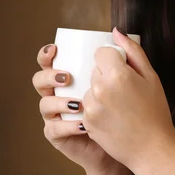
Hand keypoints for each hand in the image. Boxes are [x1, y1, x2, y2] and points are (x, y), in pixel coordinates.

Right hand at [32, 44, 123, 174]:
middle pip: (40, 80)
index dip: (47, 54)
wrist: (132, 144)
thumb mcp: (134, 78)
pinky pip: (54, 129)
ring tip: (78, 104)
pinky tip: (81, 124)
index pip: (52, 61)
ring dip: (59, 102)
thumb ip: (127, 54)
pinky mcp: (59, 136)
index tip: (55, 49)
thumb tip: (116, 31)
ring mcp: (58, 115)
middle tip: (66, 78)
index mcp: (73, 77)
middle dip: (48, 76)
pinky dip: (66, 125)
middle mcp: (61, 94)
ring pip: (45, 104)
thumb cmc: (131, 108)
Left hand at [82, 28, 174, 172]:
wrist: (152, 148)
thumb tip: (116, 31)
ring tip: (119, 107)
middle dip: (106, 76)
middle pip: (94, 70)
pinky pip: (87, 106)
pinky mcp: (86, 122)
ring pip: (89, 88)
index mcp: (117, 74)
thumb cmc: (155, 111)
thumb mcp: (151, 77)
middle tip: (124, 91)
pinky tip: (113, 118)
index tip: (123, 71)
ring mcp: (91, 107)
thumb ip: (133, 51)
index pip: (101, 52)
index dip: (113, 60)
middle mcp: (100, 89)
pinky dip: (96, 109)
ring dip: (99, 93)